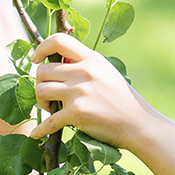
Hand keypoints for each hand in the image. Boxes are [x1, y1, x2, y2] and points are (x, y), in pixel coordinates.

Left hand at [29, 33, 158, 148]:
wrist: (138, 124)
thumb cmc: (121, 99)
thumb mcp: (105, 72)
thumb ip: (84, 64)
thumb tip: (56, 61)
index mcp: (91, 59)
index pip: (59, 41)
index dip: (41, 48)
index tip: (36, 60)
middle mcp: (84, 72)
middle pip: (43, 71)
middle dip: (40, 83)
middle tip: (47, 95)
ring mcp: (80, 92)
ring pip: (41, 91)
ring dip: (40, 102)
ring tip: (49, 108)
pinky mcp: (77, 113)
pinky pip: (49, 121)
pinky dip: (41, 129)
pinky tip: (37, 134)